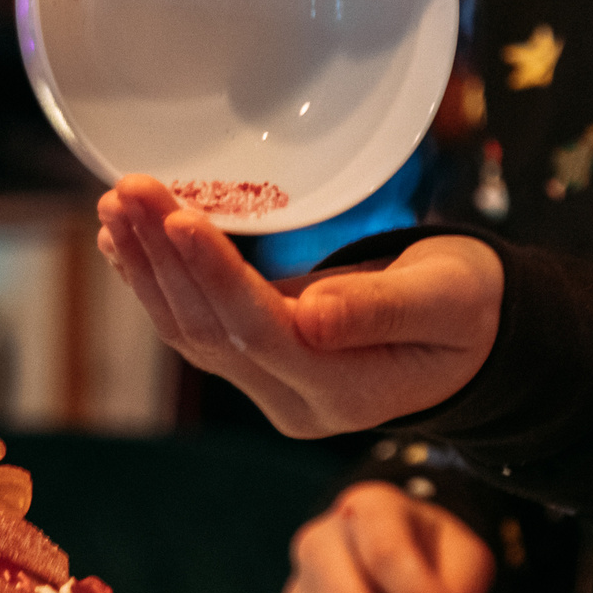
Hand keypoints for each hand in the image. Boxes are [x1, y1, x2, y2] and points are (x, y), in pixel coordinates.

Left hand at [94, 175, 502, 437]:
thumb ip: (383, 309)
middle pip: (212, 330)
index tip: (178, 219)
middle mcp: (295, 402)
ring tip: (116, 204)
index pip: (262, 330)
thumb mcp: (447, 302)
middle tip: (128, 190)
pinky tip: (127, 242)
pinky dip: (159, 281)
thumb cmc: (471, 308)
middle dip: (163, 258)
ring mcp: (272, 388)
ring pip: (192, 330)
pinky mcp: (260, 363)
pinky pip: (198, 325)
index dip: (216, 276)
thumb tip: (313, 314)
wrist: (476, 338)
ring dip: (148, 266)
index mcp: (345, 393)